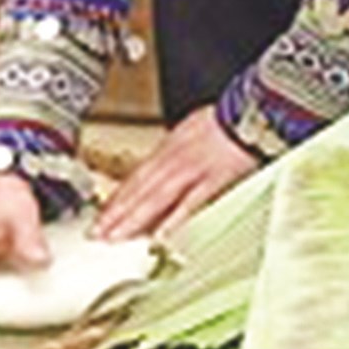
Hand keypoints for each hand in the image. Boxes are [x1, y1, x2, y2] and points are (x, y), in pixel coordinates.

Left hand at [93, 106, 260, 240]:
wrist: (251, 112)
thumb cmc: (226, 122)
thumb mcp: (190, 131)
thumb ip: (174, 154)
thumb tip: (159, 174)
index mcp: (169, 147)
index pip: (136, 177)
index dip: (117, 198)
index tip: (102, 216)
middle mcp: (174, 158)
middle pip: (139, 189)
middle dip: (115, 212)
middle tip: (97, 233)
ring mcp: (192, 169)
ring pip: (155, 197)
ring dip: (133, 218)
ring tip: (115, 237)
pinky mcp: (213, 179)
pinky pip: (190, 203)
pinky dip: (173, 220)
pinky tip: (160, 236)